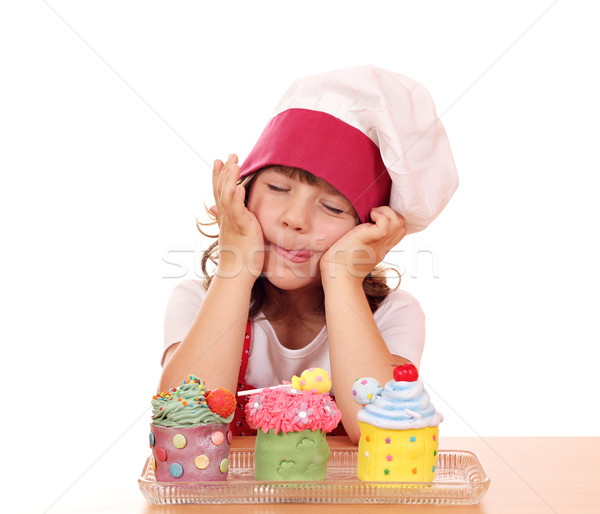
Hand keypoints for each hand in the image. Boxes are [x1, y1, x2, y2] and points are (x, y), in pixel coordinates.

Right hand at [210, 154, 263, 279]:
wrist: (236, 276)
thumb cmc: (238, 258)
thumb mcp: (233, 234)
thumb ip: (227, 219)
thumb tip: (215, 210)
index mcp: (226, 218)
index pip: (220, 193)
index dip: (219, 176)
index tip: (219, 160)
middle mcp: (226, 218)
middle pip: (221, 190)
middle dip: (224, 172)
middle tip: (228, 155)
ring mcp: (233, 223)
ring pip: (227, 197)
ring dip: (230, 179)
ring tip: (234, 163)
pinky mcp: (242, 229)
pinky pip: (238, 212)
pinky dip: (237, 199)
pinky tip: (239, 187)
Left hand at [320, 206, 405, 280]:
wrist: (337, 274)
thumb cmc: (342, 262)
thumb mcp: (360, 250)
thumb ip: (366, 241)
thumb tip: (362, 230)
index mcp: (382, 247)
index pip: (400, 231)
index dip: (393, 220)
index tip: (376, 218)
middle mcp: (384, 244)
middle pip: (402, 225)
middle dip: (391, 214)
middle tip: (374, 215)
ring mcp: (379, 241)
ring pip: (399, 222)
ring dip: (387, 212)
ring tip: (373, 215)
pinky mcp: (370, 237)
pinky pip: (385, 224)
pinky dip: (380, 215)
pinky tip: (370, 216)